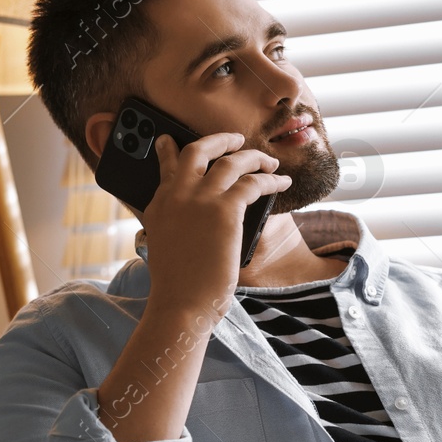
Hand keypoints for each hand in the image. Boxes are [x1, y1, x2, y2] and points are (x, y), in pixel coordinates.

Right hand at [143, 132, 293, 318]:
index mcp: (159, 204)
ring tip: (270, 162)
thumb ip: (173, 224)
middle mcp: (176, 194)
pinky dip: (271, 180)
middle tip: (235, 139)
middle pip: (198, 150)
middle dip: (220, 140)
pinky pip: (253, 183)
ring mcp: (200, 198)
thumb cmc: (179, 285)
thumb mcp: (164, 246)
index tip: (171, 140)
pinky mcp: (224, 209)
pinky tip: (282, 183)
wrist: (182, 302)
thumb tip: (193, 218)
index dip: (169, 151)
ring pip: (232, 161)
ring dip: (254, 157)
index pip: (165, 167)